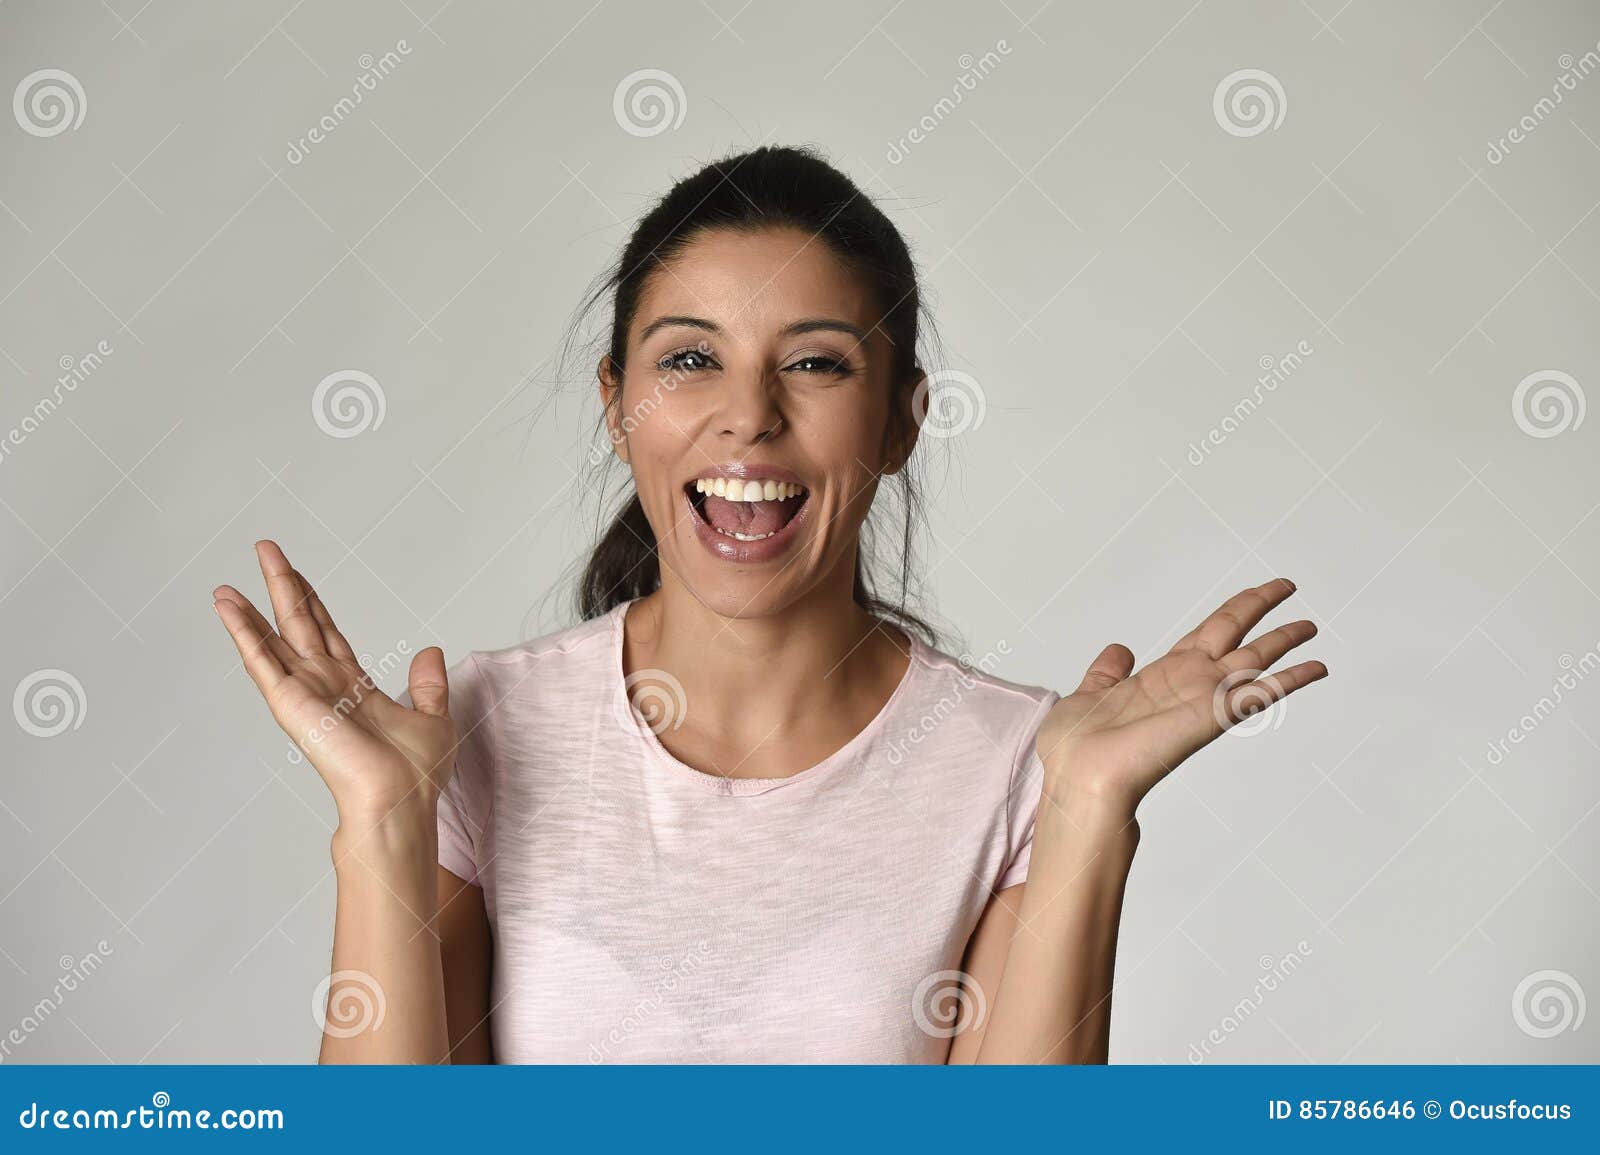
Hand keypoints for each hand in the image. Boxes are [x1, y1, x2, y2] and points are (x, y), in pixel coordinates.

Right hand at [212, 540, 455, 832]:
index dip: (313, 602)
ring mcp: (304, 692)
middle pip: (298, 624)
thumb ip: (428, 684)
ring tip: (228, 582)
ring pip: (273, 638)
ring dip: (250, 608)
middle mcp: (324, 685)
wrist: (400, 799)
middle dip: (282, 586)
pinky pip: (260, 660)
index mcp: (353, 687)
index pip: (327, 633)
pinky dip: (242, 631)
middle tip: (267, 550)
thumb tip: (430, 651)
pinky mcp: (290, 702)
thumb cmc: (415, 774)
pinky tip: (227, 606)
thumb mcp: (433, 717)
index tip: (298, 575)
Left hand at [1035, 578, 1327, 815]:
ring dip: (1284, 640)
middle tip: (1287, 585)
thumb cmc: (1076, 747)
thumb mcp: (1089, 694)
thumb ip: (1107, 672)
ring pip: (1254, 658)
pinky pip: (1261, 693)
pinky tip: (1317, 667)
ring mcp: (1203, 698)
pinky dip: (1292, 680)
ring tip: (1310, 625)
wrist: (1079, 776)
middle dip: (1259, 607)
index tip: (1254, 594)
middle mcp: (1188, 682)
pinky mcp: (1213, 716)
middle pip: (1233, 632)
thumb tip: (1119, 650)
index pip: (1205, 634)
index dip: (1231, 611)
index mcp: (1161, 675)